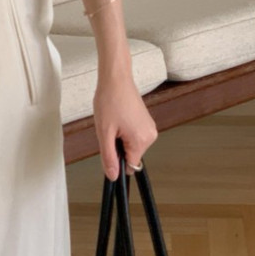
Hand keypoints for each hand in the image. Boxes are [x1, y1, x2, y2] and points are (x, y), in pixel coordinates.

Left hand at [93, 66, 157, 181]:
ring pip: (131, 146)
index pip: (130, 166)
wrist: (116, 79)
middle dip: (118, 147)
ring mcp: (150, 128)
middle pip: (131, 156)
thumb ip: (109, 157)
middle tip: (109, 129)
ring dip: (120, 139)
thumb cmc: (110, 100)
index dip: (117, 160)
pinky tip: (118, 118)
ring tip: (113, 121)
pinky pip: (134, 136)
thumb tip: (113, 176)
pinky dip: (124, 132)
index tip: (109, 147)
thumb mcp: (104, 132)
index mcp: (141, 140)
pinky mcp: (146, 122)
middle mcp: (150, 136)